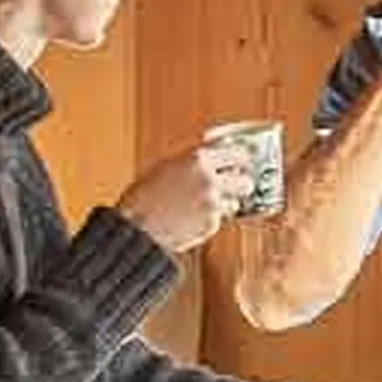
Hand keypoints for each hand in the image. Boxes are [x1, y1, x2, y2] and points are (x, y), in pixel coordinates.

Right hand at [115, 145, 242, 256]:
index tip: (242, 161)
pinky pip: (219, 219)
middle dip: (241, 184)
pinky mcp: (211, 225)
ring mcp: (212, 203)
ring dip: (226, 203)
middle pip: (245, 180)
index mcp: (197, 159)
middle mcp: (209, 179)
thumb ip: (192, 161)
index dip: (240, 158)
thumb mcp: (166, 166)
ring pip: (235, 202)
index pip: (236, 152)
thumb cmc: (142, 199)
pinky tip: (192, 218)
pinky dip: (210, 219)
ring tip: (205, 205)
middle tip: (236, 185)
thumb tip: (212, 158)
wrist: (136, 230)